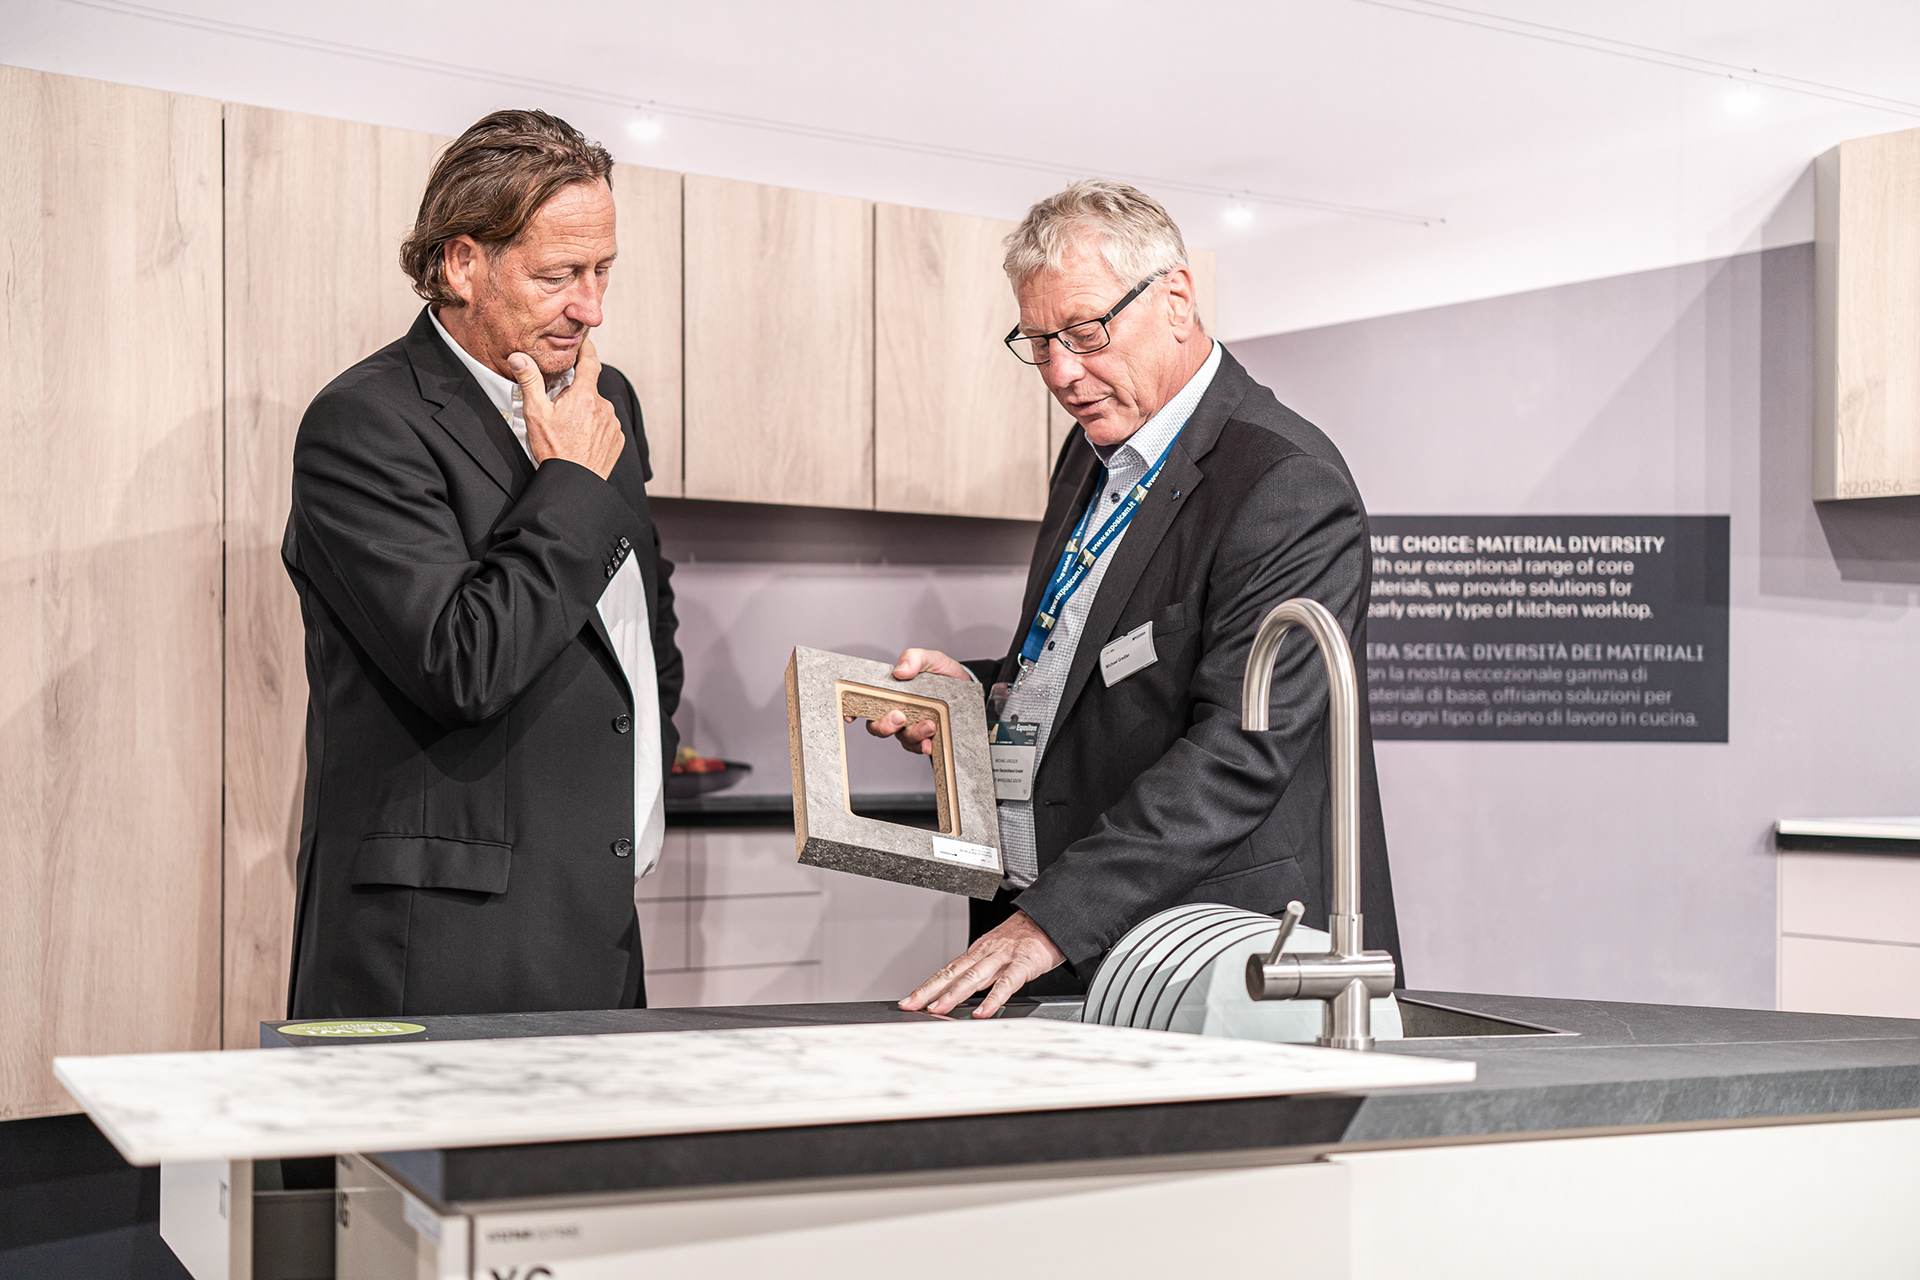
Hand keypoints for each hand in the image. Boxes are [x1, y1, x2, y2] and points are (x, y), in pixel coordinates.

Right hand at [509, 337, 623, 480]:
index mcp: (585, 396)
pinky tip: (582, 439)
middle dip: (577, 395)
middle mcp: (604, 407)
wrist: (573, 482)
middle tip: (561, 409)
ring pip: (598, 409)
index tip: (586, 342)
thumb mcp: (536, 413)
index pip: (590, 362)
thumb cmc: (554, 450)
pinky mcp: (618, 439)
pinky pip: (606, 426)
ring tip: (570, 430)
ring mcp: (613, 424)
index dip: (587, 350)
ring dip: (587, 413)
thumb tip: (519, 358)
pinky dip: (595, 428)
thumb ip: (529, 381)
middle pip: (590, 390)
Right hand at [848, 648, 969, 755]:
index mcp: (891, 693)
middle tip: (900, 716)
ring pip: (901, 738)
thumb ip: (915, 659)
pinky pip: (919, 748)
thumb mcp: (932, 660)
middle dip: (885, 725)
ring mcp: (910, 728)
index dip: (851, 711)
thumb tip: (901, 671)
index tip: (849, 715)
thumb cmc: (945, 675)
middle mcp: (897, 713)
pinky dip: (924, 746)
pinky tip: (931, 742)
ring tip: (929, 724)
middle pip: (877, 727)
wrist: (969, 689)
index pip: (864, 704)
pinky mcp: (926, 739)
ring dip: (913, 734)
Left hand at [899, 910, 1066, 1017]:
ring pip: (973, 977)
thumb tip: (960, 993)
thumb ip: (981, 974)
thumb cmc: (1025, 937)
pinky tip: (982, 1012)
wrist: (1050, 918)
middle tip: (912, 1005)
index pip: (946, 971)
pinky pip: (1006, 983)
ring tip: (937, 1008)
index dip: (927, 986)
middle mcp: (985, 953)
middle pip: (952, 973)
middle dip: (930, 990)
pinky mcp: (1023, 963)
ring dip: (953, 994)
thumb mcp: (997, 953)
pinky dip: (993, 998)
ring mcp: (1003, 957)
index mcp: (977, 952)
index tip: (910, 1000)